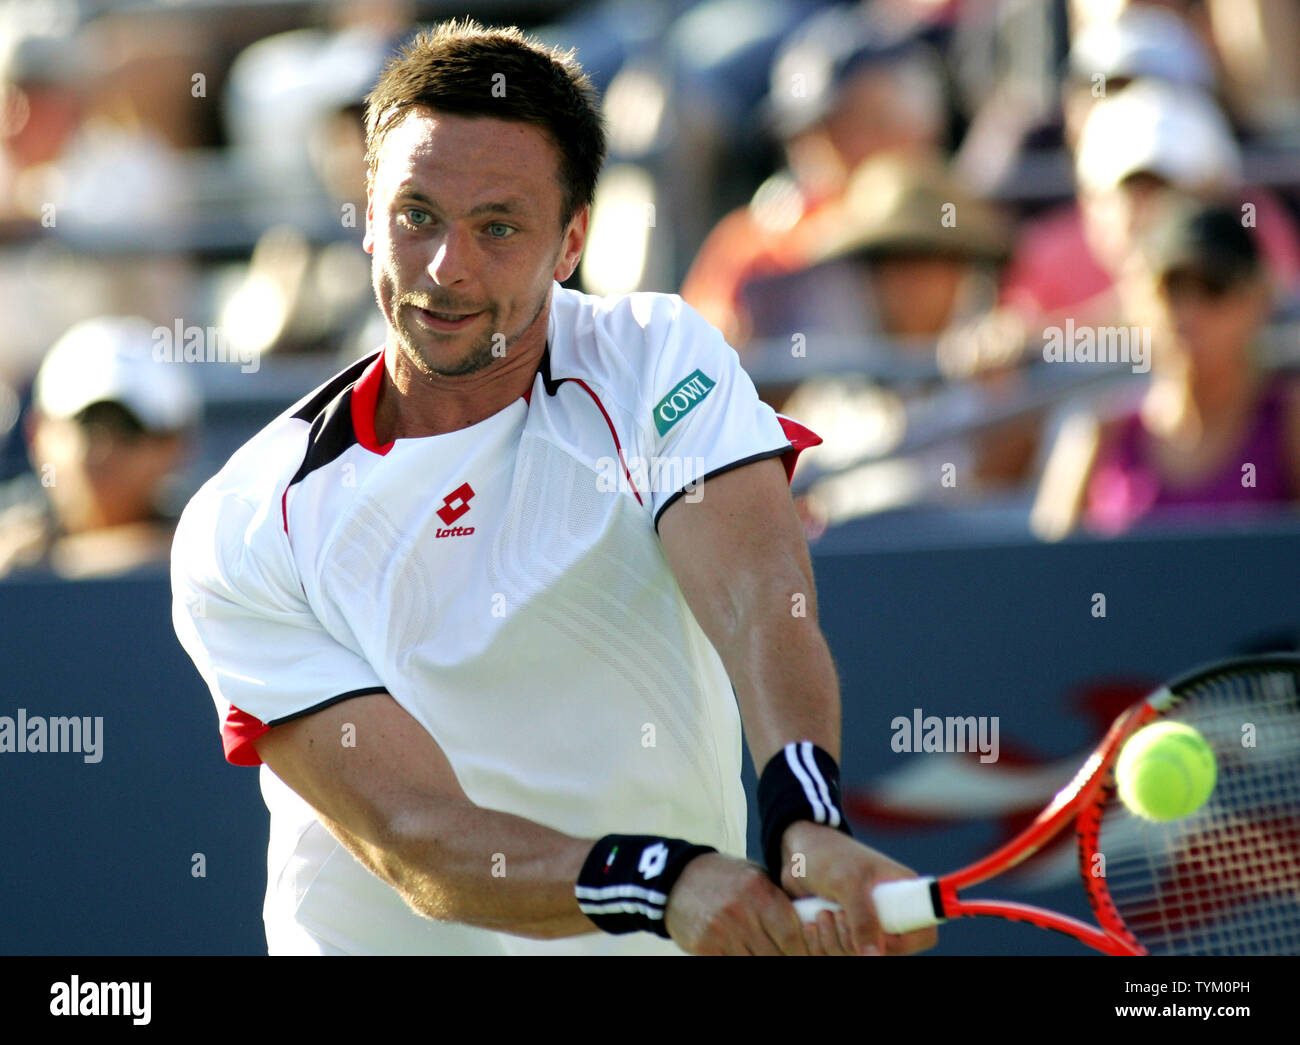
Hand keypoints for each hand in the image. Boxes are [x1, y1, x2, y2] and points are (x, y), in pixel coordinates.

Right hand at [664, 852, 854, 954]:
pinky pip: (731, 963)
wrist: (678, 879)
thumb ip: (776, 898)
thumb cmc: (724, 877)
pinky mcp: (704, 946)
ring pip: (754, 961)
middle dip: (783, 957)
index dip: (801, 949)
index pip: (792, 934)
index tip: (802, 952)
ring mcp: (721, 931)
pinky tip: (743, 952)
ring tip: (762, 951)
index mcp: (759, 892)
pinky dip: (739, 959)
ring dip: (760, 958)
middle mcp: (741, 912)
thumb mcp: (753, 876)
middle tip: (783, 954)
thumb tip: (806, 925)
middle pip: (775, 954)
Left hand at [778, 821, 937, 955]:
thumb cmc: (827, 856)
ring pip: (859, 956)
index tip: (875, 936)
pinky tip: (812, 922)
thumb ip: (863, 919)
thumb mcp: (847, 883)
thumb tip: (875, 957)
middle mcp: (889, 913)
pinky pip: (838, 954)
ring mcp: (866, 925)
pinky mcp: (845, 933)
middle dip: (856, 941)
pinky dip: (822, 945)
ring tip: (821, 913)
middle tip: (835, 915)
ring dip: (834, 942)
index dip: (903, 943)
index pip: (923, 934)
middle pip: (887, 953)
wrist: (797, 853)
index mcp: (904, 893)